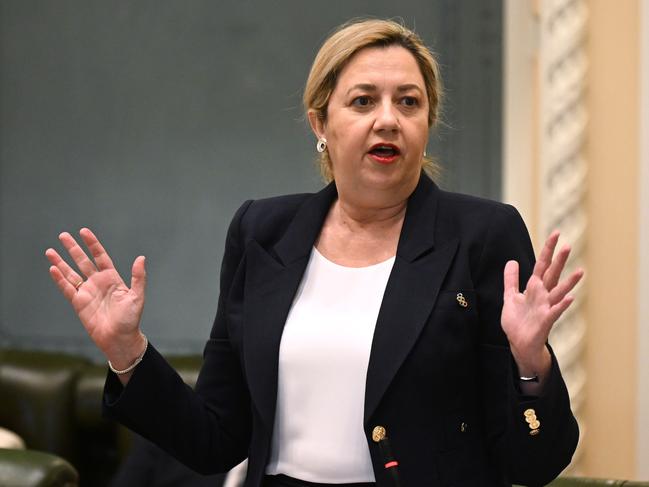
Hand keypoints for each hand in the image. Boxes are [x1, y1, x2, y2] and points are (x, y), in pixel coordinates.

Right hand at [45, 228, 146, 369]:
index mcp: (112, 278)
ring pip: (71, 273)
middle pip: (82, 261)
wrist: (119, 338)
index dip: (92, 244)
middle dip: (73, 248)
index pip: (100, 256)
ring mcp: (87, 292)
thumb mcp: (137, 296)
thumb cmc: (131, 319)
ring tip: (50, 251)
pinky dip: (60, 279)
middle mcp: (98, 282)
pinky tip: (53, 268)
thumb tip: (141, 258)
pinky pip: (67, 288)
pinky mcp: (79, 303)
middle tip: (63, 235)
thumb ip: (138, 277)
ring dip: (61, 262)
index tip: (84, 232)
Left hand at [501, 231, 583, 380]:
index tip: (556, 234)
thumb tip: (512, 261)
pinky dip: (563, 304)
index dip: (547, 250)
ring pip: (559, 292)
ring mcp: (546, 307)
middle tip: (568, 244)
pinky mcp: (545, 320)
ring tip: (580, 271)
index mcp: (534, 288)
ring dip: (569, 282)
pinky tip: (572, 297)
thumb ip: (511, 280)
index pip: (542, 265)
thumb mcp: (510, 296)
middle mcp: (543, 295)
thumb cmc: (518, 321)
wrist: (518, 343)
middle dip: (559, 260)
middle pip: (552, 274)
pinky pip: (555, 311)